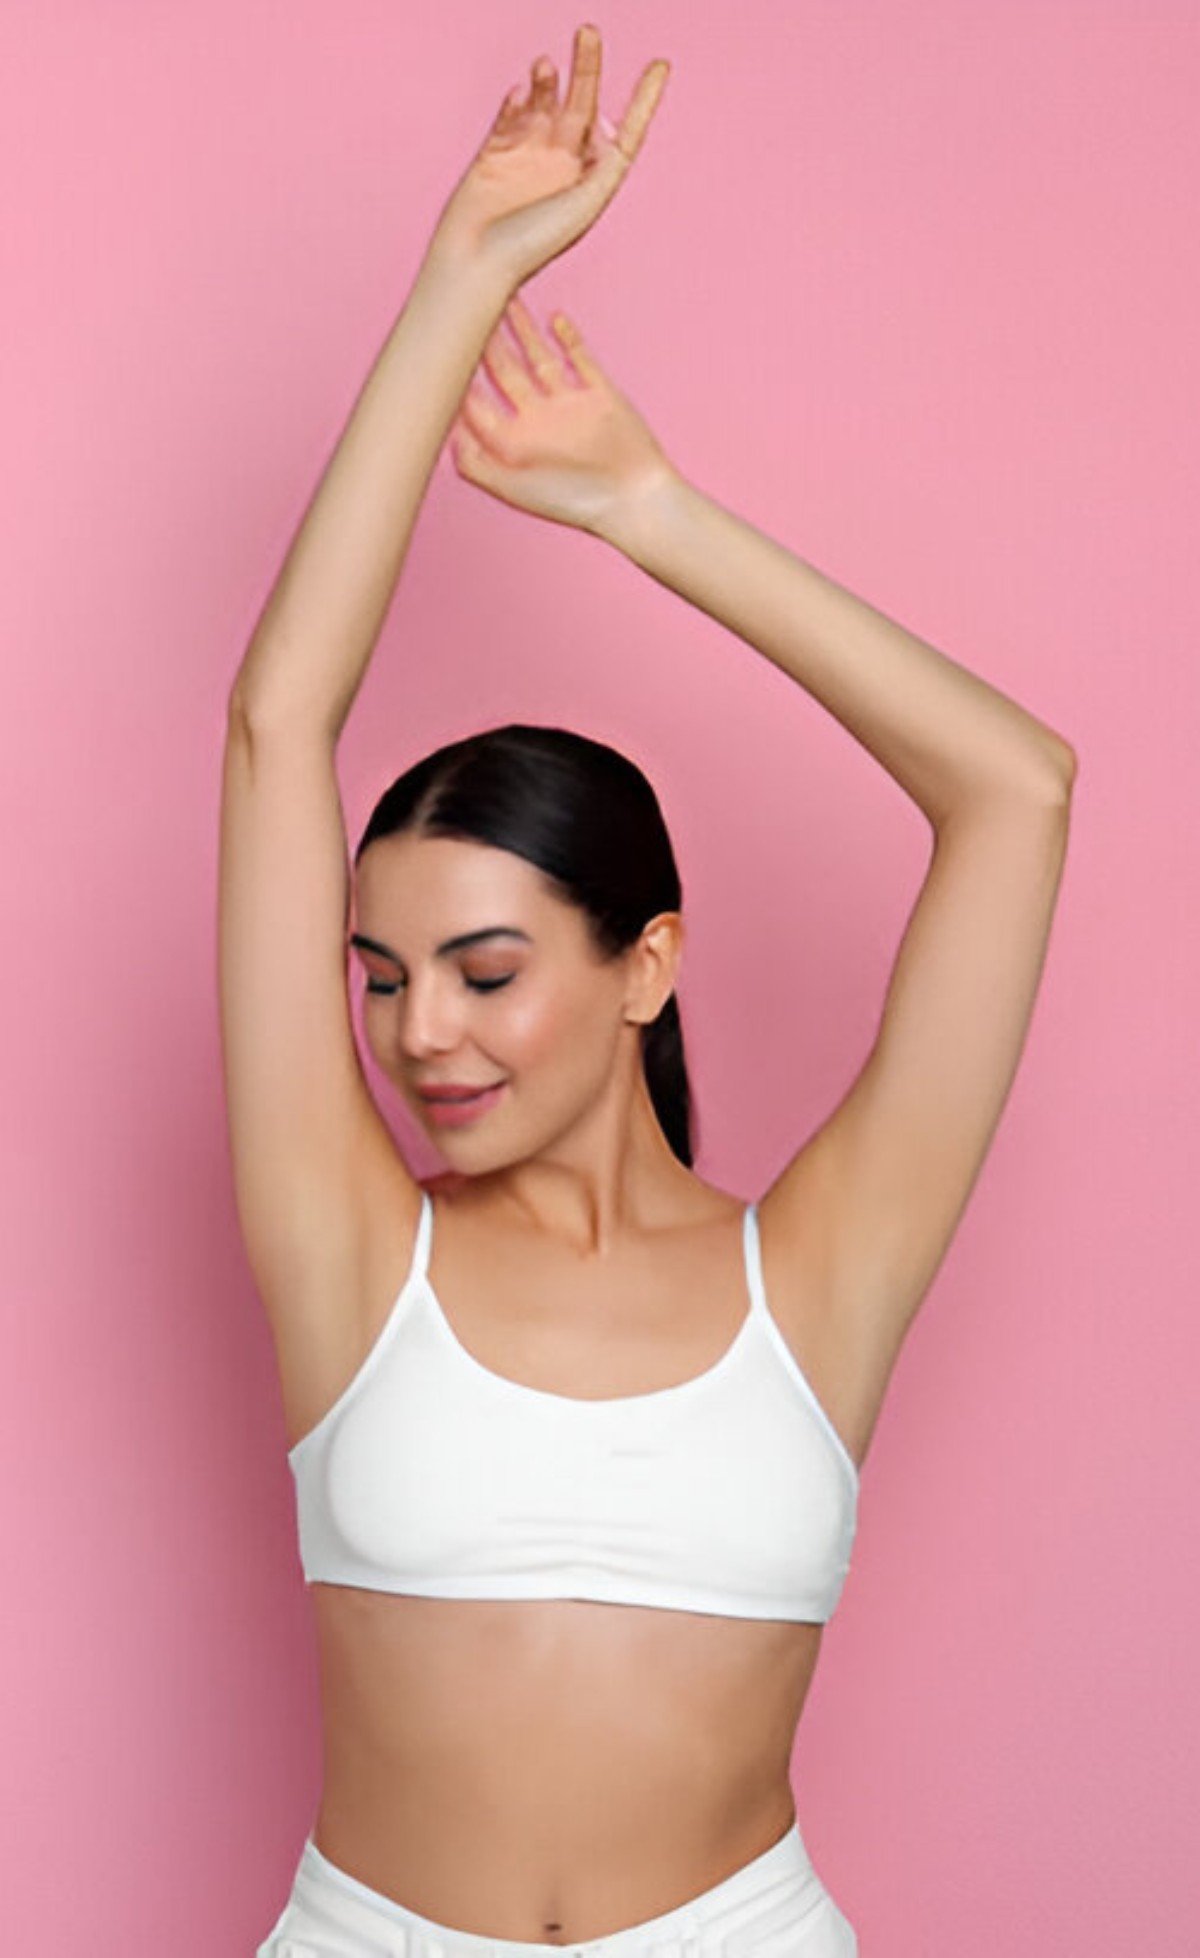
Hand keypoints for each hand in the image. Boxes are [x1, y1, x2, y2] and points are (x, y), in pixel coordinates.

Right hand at [430, 24, 669, 291]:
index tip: (660, 66)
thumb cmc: (532, 245)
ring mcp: (527, 157)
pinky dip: (515, 103)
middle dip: (587, 70)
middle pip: (581, 106)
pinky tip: (518, 93)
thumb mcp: (585, 203)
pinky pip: (509, 117)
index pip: (623, 133)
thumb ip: (605, 165)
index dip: (643, 101)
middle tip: (588, 32)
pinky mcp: (494, 154)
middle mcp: (562, 166)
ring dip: (546, 83)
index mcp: (589, 181)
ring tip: (544, 66)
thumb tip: (619, 129)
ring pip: (544, 105)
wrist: (476, 261)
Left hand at [450, 295, 679, 536]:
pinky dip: (568, 337)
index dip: (457, 373)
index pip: (478, 400)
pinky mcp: (599, 393)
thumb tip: (443, 428)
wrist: (632, 501)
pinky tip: (554, 317)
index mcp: (514, 442)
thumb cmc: (572, 502)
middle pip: (504, 371)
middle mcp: (538, 420)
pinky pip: (580, 358)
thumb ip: (472, 463)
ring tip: (505, 296)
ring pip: (539, 357)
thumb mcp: (512, 488)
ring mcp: (568, 404)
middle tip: (468, 304)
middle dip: (486, 341)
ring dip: (522, 329)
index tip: (437, 341)